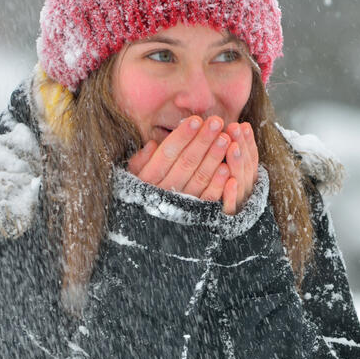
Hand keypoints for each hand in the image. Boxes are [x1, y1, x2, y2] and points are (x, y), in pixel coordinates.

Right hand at [127, 116, 257, 214]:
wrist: (143, 238)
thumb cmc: (138, 196)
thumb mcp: (132, 178)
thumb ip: (140, 161)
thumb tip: (153, 144)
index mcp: (147, 179)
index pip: (167, 153)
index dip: (182, 136)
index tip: (196, 120)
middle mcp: (163, 192)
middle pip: (186, 162)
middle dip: (202, 141)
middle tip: (217, 122)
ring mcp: (179, 205)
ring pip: (198, 178)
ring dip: (213, 158)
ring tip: (225, 139)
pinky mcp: (193, 217)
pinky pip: (206, 200)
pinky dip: (217, 186)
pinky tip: (227, 169)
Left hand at [221, 121, 258, 215]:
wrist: (209, 235)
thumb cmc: (215, 198)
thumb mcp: (224, 174)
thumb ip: (225, 156)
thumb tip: (228, 127)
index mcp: (245, 180)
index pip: (250, 159)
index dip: (248, 142)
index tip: (243, 125)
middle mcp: (244, 192)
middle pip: (245, 167)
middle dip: (242, 145)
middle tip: (234, 127)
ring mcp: (236, 205)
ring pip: (240, 182)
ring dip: (237, 163)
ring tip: (232, 146)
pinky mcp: (225, 220)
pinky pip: (229, 206)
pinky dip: (230, 194)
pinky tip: (230, 181)